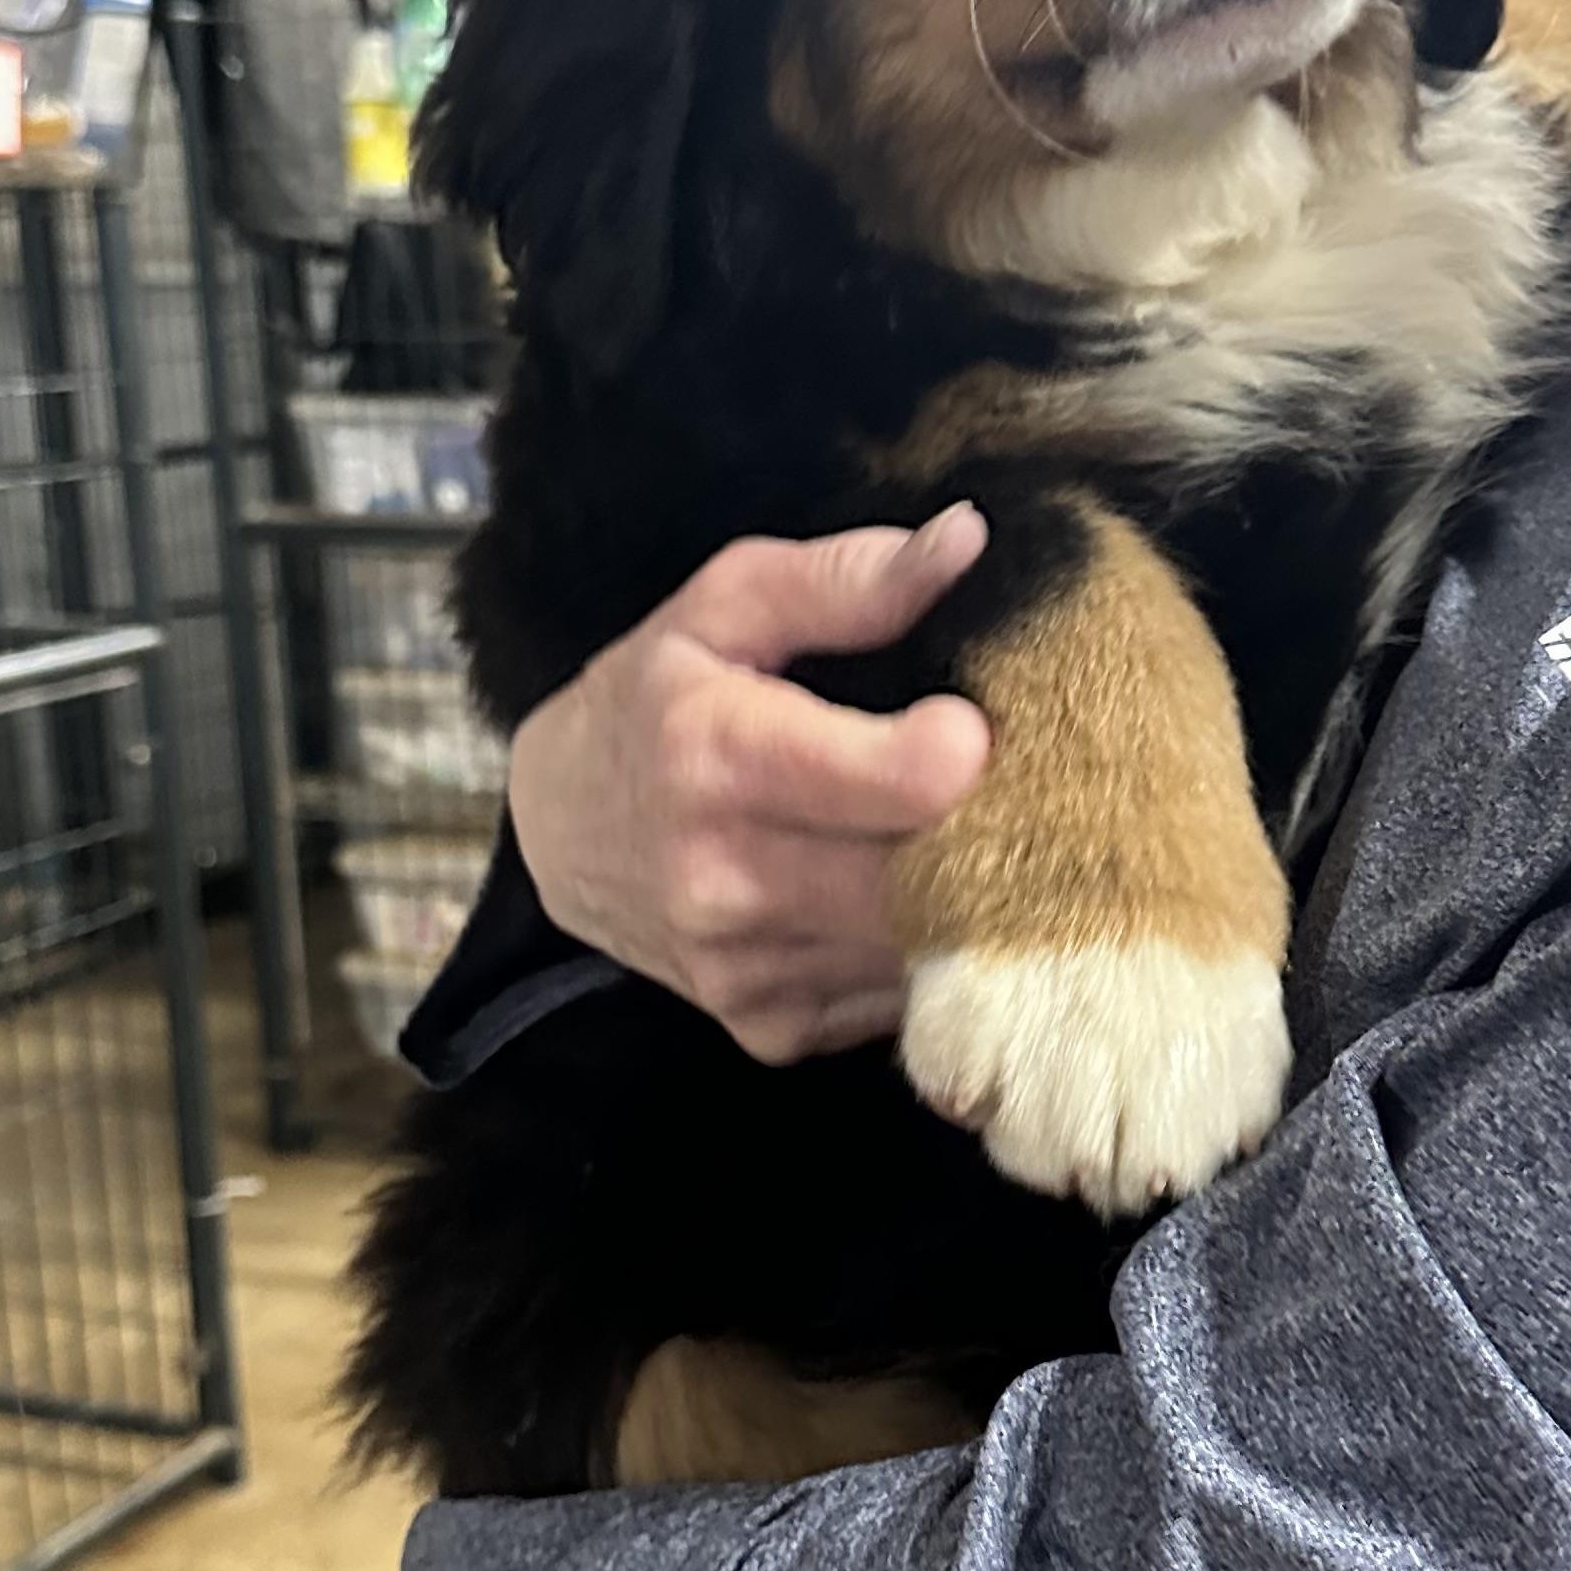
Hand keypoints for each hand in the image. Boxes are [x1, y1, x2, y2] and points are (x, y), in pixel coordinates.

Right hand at [507, 507, 994, 1062]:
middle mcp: (726, 880)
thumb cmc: (655, 699)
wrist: (560, 832)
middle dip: (999, 834)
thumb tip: (964, 542)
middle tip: (1009, 787)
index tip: (968, 724)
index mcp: (721, 757)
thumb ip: (846, 578)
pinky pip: (895, 1001)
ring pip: (931, 952)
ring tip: (965, 838)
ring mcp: (746, 969)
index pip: (913, 784)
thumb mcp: (723, 605)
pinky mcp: (768, 1028)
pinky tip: (900, 900)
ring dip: (972, 899)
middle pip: (940, 881)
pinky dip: (921, 954)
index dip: (970, 751)